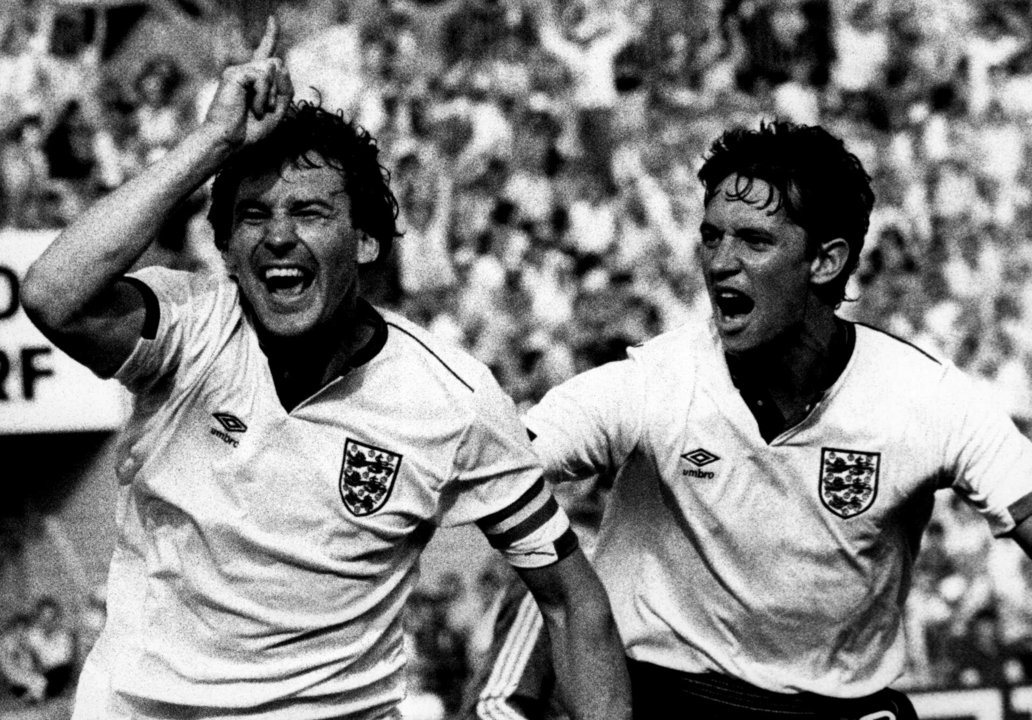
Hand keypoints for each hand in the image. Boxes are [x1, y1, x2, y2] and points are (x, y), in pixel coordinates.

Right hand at [202, 16, 293, 148]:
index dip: (269, 35)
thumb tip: (280, 64)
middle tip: (267, 109)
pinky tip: (254, 107)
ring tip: (258, 110)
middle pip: (278, 63)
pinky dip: (264, 95)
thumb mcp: (277, 111)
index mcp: (255, 80)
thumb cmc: (250, 131)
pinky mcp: (234, 74)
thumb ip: (285, 89)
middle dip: (280, 88)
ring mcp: (238, 70)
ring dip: (271, 94)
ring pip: (271, 68)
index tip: (271, 19)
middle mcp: (245, 71)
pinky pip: (262, 76)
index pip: (264, 53)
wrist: (230, 141)